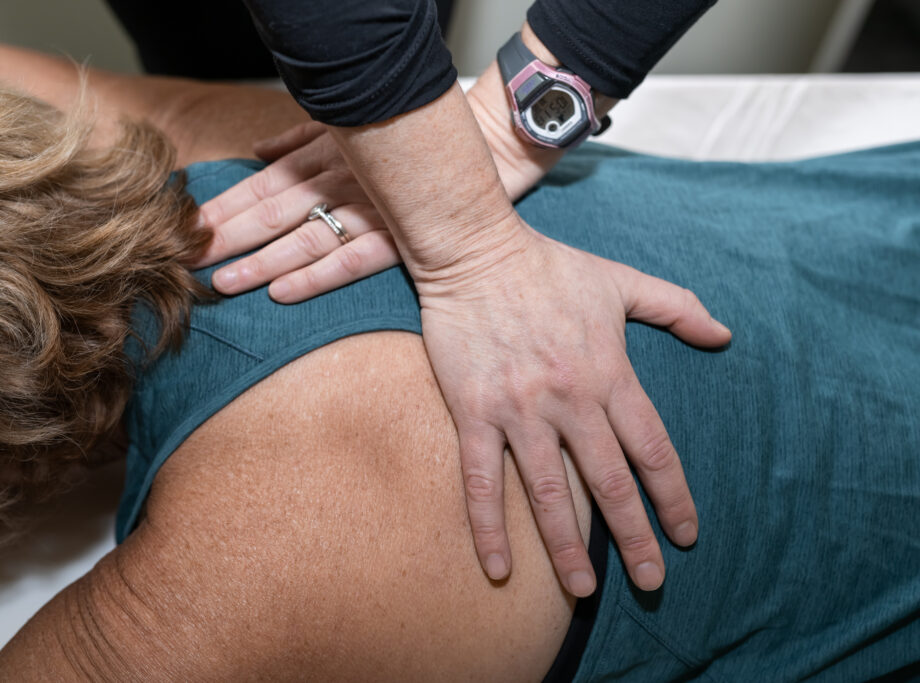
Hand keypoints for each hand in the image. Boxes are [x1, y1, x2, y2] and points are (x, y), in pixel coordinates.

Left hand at [195, 121, 401, 299]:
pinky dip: (315, 277)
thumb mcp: (351, 128)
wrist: (481, 145)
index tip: (189, 228)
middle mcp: (340, 181)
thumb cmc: (411, 134)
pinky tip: (281, 292)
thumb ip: (302, 139)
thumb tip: (260, 151)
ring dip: (260, 263)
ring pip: (302, 240)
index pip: (262, 184)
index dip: (223, 207)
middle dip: (227, 237)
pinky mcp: (397, 238)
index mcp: (325, 155)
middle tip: (187, 260)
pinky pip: (350, 261)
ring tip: (223, 284)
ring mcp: (369, 210)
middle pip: (271, 213)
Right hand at [416, 220, 730, 593]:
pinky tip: (499, 567)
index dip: (673, 497)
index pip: (653, 449)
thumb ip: (677, 308)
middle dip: (635, 538)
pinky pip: (482, 479)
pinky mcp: (474, 411)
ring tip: (583, 591)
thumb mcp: (621, 282)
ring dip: (568, 547)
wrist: (475, 251)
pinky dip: (489, 526)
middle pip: (610, 483)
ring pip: (550, 492)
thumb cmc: (550, 267)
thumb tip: (725, 334)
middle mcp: (571, 400)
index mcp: (609, 374)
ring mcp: (520, 409)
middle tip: (652, 582)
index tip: (686, 534)